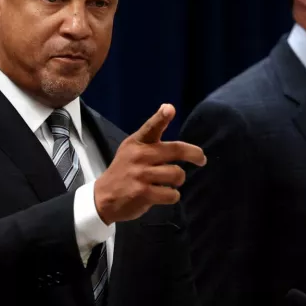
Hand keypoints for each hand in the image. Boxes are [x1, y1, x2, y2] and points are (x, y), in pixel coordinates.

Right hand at [94, 104, 206, 224]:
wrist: (103, 197)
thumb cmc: (124, 171)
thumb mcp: (131, 149)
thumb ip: (150, 134)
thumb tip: (169, 108)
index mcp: (136, 143)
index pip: (150, 127)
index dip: (161, 117)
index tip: (169, 109)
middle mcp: (139, 156)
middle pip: (176, 150)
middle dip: (194, 154)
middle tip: (201, 159)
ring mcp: (141, 175)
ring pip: (177, 174)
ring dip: (178, 180)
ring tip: (171, 182)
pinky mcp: (143, 193)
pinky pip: (172, 194)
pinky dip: (172, 196)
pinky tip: (163, 195)